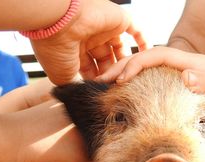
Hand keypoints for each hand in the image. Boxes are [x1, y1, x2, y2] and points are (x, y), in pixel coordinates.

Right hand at [31, 0, 145, 83]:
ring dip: (128, 64)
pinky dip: (142, 42)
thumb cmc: (56, 49)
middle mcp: (90, 39)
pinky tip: (148, 55)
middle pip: (107, 62)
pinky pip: (136, 31)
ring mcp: (105, 29)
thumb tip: (79, 99)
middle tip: (120, 90)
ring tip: (135, 79)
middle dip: (114, 76)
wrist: (59, 20)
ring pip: (121, 50)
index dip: (99, 82)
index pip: (91, 69)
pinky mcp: (118, 20)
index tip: (106, 94)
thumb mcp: (61, 75)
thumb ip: (73, 87)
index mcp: (75, 50)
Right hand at [98, 46, 204, 124]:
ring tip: (111, 88)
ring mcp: (189, 77)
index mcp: (197, 65)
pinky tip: (134, 97)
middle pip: (151, 60)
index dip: (138, 64)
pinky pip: (159, 82)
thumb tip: (183, 75)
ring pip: (153, 71)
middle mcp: (190, 68)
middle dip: (125, 67)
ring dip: (130, 76)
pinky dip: (142, 86)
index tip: (120, 79)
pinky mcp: (189, 88)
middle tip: (103, 80)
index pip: (160, 55)